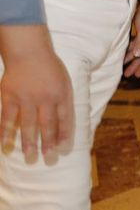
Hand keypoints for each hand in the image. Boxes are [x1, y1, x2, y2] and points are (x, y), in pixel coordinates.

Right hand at [0, 24, 73, 162]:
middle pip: (46, 124)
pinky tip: (5, 144)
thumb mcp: (64, 82)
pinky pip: (7, 118)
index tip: (63, 148)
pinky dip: (5, 132)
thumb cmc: (49, 67)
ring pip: (27, 124)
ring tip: (29, 156)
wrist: (29, 52)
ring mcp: (26, 98)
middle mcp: (44, 98)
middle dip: (47, 142)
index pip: (64, 118)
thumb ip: (63, 100)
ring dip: (28, 142)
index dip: (63, 134)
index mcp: (60, 94)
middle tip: (47, 158)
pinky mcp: (9, 97)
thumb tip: (62, 122)